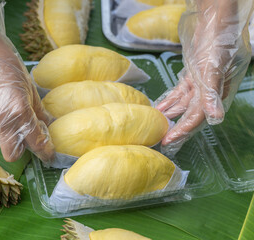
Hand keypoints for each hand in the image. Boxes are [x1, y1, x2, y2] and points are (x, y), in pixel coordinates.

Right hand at [0, 1, 54, 161]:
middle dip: (21, 151)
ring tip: (8, 117)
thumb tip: (48, 126)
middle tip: (26, 138)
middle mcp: (1, 121)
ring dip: (7, 137)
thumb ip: (39, 112)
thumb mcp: (31, 89)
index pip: (35, 143)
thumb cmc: (10, 68)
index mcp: (20, 111)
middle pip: (12, 155)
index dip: (45, 152)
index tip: (49, 154)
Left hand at [155, 0, 252, 154]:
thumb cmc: (218, 43)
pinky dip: (169, 99)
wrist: (215, 21)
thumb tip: (215, 118)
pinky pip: (179, 92)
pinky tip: (159, 106)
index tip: (167, 140)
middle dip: (175, 127)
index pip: (196, 118)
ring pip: (183, 104)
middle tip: (160, 138)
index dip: (182, 130)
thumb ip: (213, 93)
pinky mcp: (193, 75)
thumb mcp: (214, 69)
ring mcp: (200, 84)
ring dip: (170, 113)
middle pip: (189, 114)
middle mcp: (208, 92)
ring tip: (156, 123)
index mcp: (215, 94)